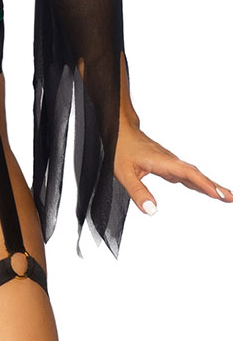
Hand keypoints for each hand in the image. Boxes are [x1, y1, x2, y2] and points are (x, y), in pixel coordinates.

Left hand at [114, 121, 232, 213]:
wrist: (120, 129)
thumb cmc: (120, 147)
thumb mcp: (123, 172)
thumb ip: (137, 192)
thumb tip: (153, 211)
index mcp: (161, 161)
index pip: (186, 173)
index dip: (202, 184)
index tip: (217, 194)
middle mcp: (169, 161)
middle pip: (195, 174)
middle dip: (213, 186)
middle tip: (230, 198)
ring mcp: (169, 162)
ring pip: (192, 174)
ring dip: (208, 185)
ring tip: (225, 197)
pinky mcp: (167, 164)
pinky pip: (186, 174)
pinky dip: (198, 182)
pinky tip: (204, 190)